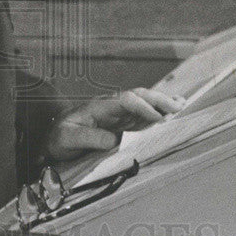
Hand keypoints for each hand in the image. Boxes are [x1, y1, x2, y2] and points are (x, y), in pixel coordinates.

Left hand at [46, 88, 184, 161]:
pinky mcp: (122, 123)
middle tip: (177, 108)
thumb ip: (90, 138)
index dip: (142, 107)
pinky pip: (143, 114)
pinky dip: (159, 112)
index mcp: (98, 106)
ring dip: (162, 103)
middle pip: (138, 96)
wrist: (54, 140)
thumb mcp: (69, 138)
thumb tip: (115, 140)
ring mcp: (118, 114)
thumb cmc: (60, 138)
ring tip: (182, 106)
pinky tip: (173, 110)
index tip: (156, 119)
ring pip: (144, 102)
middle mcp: (111, 106)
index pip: (125, 100)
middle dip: (158, 100)